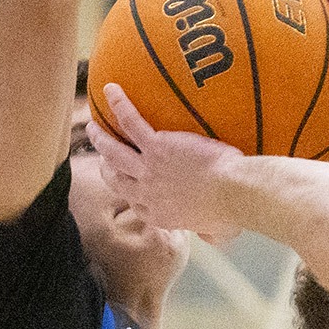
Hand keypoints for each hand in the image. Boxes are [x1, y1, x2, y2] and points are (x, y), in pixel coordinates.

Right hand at [91, 84, 244, 244]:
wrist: (234, 192)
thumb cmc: (233, 212)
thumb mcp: (218, 233)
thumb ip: (210, 235)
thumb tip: (212, 238)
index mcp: (160, 216)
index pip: (137, 206)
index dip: (131, 196)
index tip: (132, 187)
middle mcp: (147, 194)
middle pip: (117, 180)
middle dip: (107, 169)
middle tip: (103, 158)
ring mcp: (148, 169)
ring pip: (114, 152)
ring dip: (101, 138)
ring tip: (93, 126)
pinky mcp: (157, 146)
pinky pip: (132, 122)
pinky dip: (119, 105)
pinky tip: (112, 90)